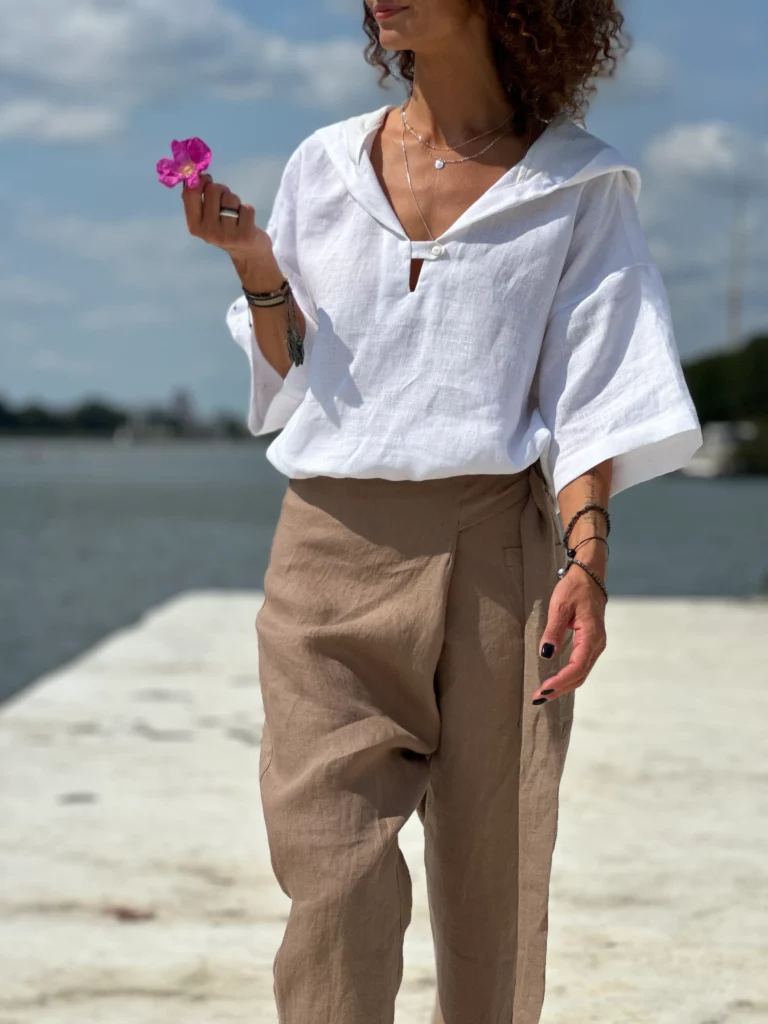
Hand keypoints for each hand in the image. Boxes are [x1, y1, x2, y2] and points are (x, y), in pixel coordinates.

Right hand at [181, 173, 273, 266]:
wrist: (248, 254)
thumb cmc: (225, 229)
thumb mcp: (206, 218)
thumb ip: (198, 199)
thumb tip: (195, 173)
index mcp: (195, 226)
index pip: (190, 194)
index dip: (199, 180)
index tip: (207, 179)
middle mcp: (208, 232)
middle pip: (213, 190)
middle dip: (221, 190)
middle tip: (226, 202)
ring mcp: (227, 235)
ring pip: (230, 198)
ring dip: (235, 201)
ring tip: (236, 213)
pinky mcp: (245, 235)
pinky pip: (246, 208)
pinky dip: (247, 210)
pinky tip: (246, 222)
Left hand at [532, 559, 606, 702]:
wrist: (589, 577)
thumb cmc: (574, 589)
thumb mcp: (560, 607)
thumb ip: (553, 631)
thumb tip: (546, 654)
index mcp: (592, 636)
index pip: (577, 667)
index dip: (560, 681)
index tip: (544, 689)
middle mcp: (597, 644)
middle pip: (580, 675)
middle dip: (560, 689)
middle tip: (538, 697)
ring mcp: (596, 645)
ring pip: (581, 673)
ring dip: (564, 685)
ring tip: (544, 693)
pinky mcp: (591, 644)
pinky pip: (581, 666)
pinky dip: (568, 676)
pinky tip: (556, 681)